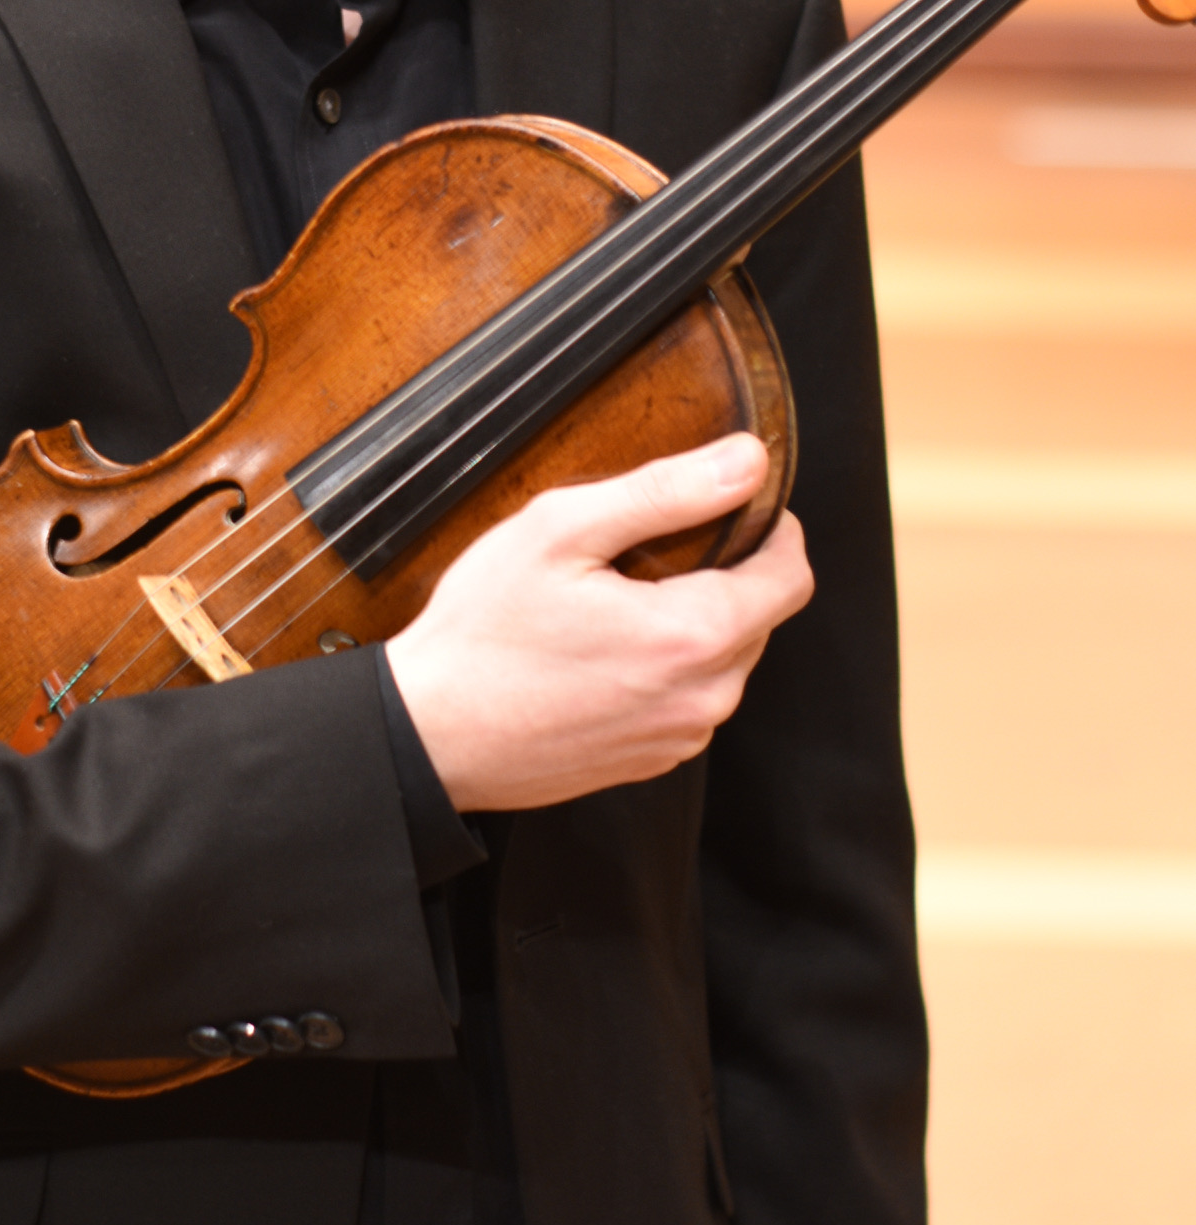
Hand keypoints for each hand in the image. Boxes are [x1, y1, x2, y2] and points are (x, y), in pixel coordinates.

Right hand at [385, 434, 812, 812]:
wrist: (431, 735)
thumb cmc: (483, 633)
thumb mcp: (562, 531)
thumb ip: (665, 491)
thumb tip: (747, 462)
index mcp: (693, 637)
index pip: (792, 575)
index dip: (772, 529)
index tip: (729, 506)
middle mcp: (702, 700)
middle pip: (761, 616)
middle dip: (725, 574)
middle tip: (645, 551)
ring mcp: (678, 739)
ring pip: (725, 660)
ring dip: (693, 622)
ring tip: (614, 603)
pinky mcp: (650, 762)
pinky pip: (688, 699)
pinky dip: (664, 667)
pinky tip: (601, 651)